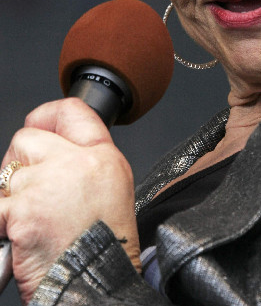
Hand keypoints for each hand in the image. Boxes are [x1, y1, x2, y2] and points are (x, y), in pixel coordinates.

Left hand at [0, 98, 140, 304]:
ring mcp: (48, 184)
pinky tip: (17, 235)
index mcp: (104, 158)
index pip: (72, 113)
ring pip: (6, 173)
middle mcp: (78, 164)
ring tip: (29, 220)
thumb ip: (85, 164)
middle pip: (28, 138)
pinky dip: (1, 223)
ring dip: (10, 196)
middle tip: (27, 189)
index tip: (37, 125)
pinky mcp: (23, 211)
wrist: (95, 287)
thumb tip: (50, 150)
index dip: (47, 116)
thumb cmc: (103, 249)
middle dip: (19, 162)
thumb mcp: (111, 192)